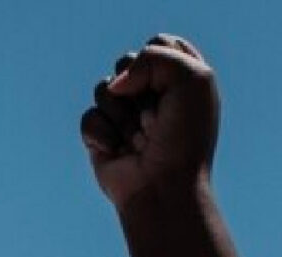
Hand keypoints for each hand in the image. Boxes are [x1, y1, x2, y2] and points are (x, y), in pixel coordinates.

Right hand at [82, 35, 219, 212]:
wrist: (164, 187)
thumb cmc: (185, 137)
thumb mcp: (191, 79)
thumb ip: (154, 57)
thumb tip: (114, 85)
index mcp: (179, 77)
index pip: (157, 44)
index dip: (160, 61)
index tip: (174, 90)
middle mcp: (150, 93)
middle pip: (125, 61)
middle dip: (139, 89)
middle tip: (157, 119)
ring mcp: (124, 114)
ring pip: (104, 88)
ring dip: (123, 116)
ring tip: (140, 140)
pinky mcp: (100, 136)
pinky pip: (89, 116)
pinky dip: (103, 135)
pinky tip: (118, 152)